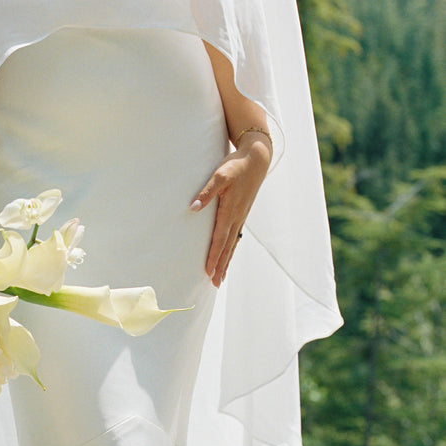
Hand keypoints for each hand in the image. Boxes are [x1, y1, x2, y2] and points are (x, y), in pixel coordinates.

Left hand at [191, 137, 270, 286]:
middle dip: (221, 266)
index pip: (219, 239)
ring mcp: (241, 216)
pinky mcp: (242, 212)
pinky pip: (235, 236)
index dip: (213, 256)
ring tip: (221, 276)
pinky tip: (228, 254)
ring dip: (226, 260)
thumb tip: (193, 207)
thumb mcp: (220, 175)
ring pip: (232, 243)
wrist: (257, 158)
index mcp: (230, 211)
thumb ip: (206, 191)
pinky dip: (231, 249)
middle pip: (227, 247)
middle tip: (215, 283)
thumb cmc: (236, 165)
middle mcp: (237, 217)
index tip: (208, 271)